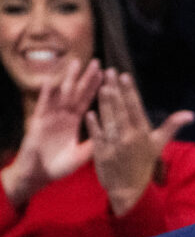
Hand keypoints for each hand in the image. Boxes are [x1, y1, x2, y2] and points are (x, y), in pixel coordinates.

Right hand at [0, 58, 100, 210]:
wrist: (38, 174)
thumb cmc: (59, 166)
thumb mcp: (81, 154)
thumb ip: (94, 143)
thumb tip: (113, 134)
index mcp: (75, 122)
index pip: (89, 101)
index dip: (97, 89)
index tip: (109, 76)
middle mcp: (63, 116)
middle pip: (77, 93)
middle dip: (87, 78)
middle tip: (98, 62)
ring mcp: (50, 117)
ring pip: (61, 94)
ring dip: (68, 79)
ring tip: (76, 63)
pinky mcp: (38, 122)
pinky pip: (43, 106)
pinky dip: (46, 94)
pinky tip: (50, 81)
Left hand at [87, 71, 194, 215]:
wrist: (128, 189)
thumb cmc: (143, 163)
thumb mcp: (159, 144)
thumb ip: (172, 126)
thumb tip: (191, 114)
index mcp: (143, 133)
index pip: (136, 108)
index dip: (130, 91)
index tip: (125, 75)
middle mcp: (129, 137)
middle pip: (121, 109)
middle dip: (115, 89)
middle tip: (109, 71)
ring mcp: (115, 145)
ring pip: (108, 119)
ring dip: (104, 101)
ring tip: (101, 84)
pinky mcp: (101, 152)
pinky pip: (97, 135)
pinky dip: (94, 124)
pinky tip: (91, 111)